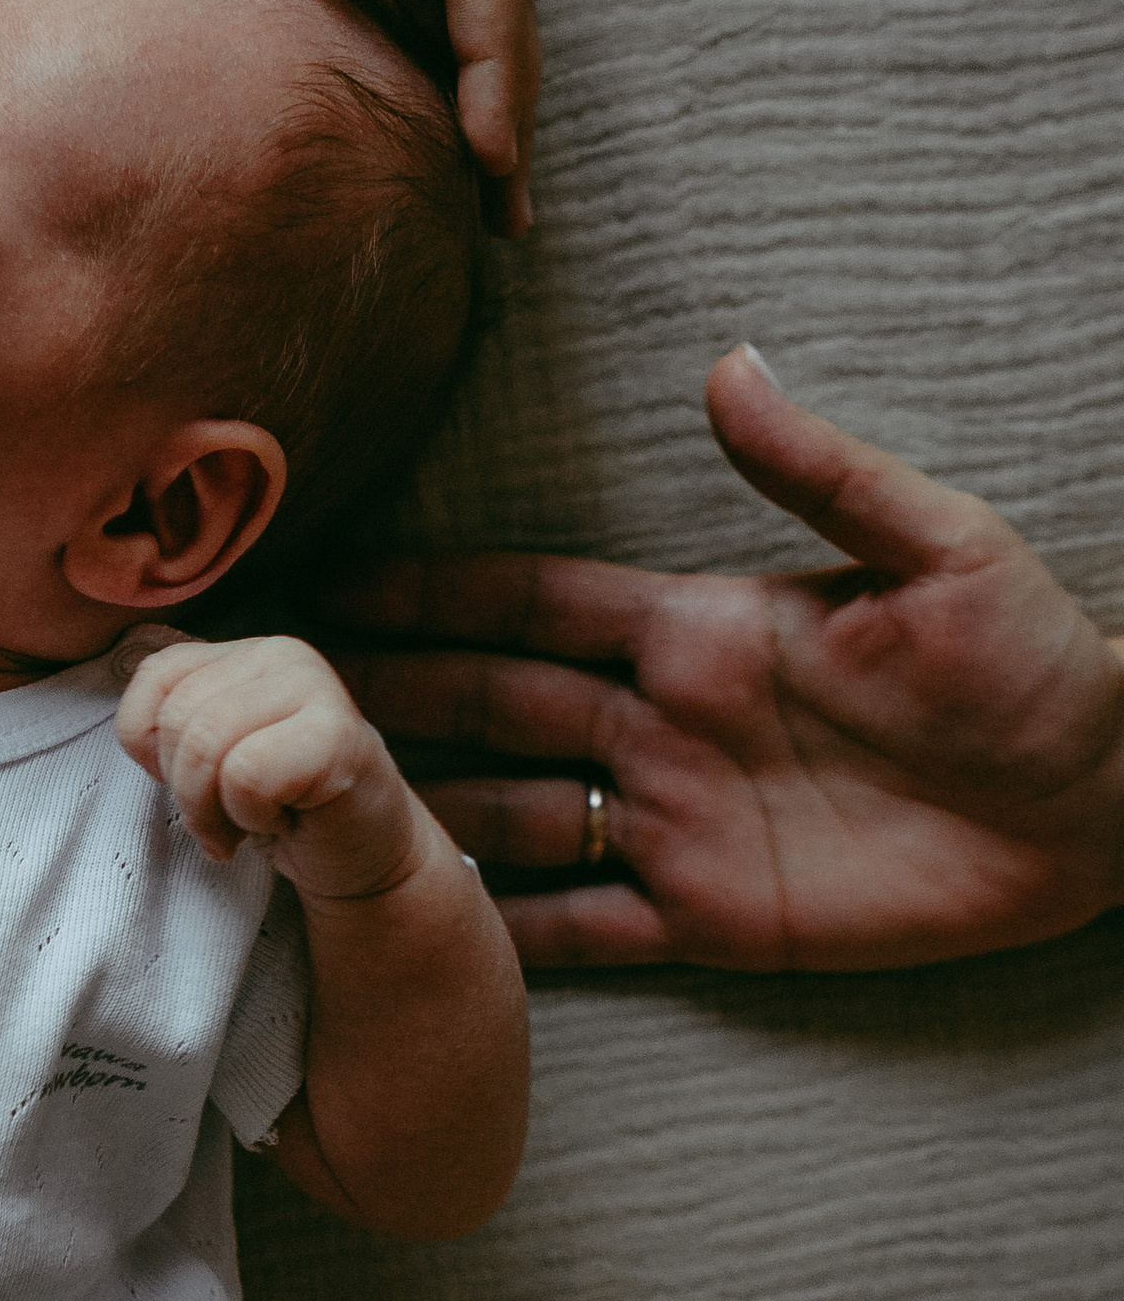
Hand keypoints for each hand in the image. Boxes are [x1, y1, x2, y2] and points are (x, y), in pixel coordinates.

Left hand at [118, 633, 424, 894]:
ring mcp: (315, 686)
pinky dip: (252, 815)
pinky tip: (284, 820)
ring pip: (205, 743)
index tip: (188, 783)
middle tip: (224, 820)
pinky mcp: (337, 734)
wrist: (365, 855)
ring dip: (214, 810)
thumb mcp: (213, 757)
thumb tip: (137, 735)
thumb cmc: (284, 808)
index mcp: (245, 653)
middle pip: (176, 718)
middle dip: (185, 789)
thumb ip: (175, 727)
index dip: (150, 746)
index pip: (154, 677)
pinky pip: (247, 774)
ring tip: (249, 825)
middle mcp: (281, 655)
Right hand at [326, 345, 1123, 967]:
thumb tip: (729, 365)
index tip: (325, 579)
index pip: (532, 602)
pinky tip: (418, 935)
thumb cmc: (1039, 664)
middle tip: (261, 700)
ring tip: (301, 818)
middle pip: (486, 706)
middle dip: (377, 698)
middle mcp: (664, 725)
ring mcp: (679, 825)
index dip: (429, 591)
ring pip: (508, 815)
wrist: (1105, 806)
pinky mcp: (714, 920)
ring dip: (414, 816)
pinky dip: (501, 934)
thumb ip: (822, 472)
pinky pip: (582, 928)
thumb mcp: (940, 549)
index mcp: (700, 628)